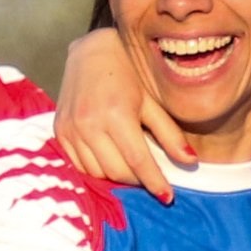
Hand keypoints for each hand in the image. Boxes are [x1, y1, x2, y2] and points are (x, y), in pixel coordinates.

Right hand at [57, 28, 184, 199]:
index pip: (138, 161)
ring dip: (117, 177)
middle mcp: (90, 124)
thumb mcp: (152, 102)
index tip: (168, 197)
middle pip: (117, 171)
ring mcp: (71, 129)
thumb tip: (190, 162)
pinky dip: (97, 170)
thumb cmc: (128, 74)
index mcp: (116, 114)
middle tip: (151, 178)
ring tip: (132, 168)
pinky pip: (79, 166)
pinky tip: (110, 161)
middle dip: (138, 181)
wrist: (90, 53)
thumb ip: (169, 134)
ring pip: (98, 173)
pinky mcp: (60, 132)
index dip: (154, 182)